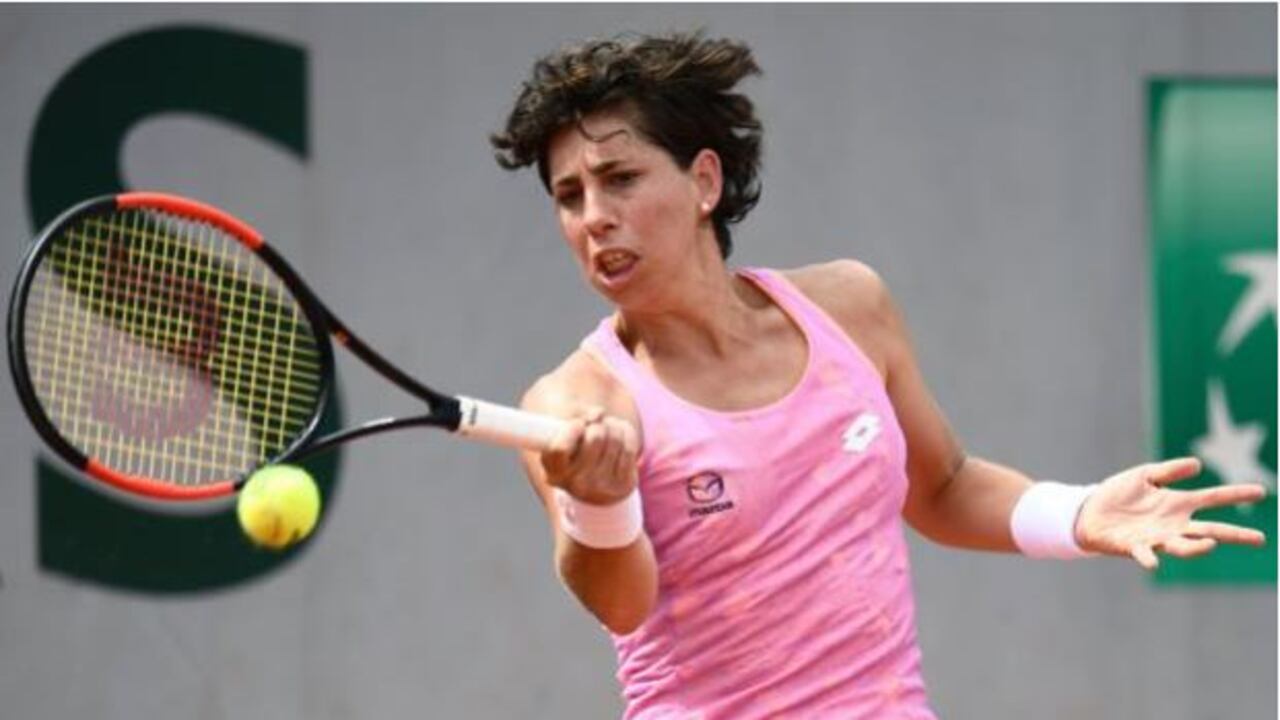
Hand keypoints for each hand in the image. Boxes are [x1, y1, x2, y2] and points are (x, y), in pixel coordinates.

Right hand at [541, 406, 638, 505]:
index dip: (572, 429)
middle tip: (596, 426)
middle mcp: (577, 484)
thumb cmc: (577, 454)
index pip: (561, 448)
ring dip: (613, 426)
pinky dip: (627, 433)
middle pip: (595, 437)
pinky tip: (621, 434)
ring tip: (609, 429)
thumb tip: (598, 414)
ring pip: (615, 439)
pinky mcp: (623, 485)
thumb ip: (579, 420)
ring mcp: (602, 487)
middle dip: (598, 424)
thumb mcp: (568, 438)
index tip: (579, 424)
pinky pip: (630, 448)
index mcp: (555, 474)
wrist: (597, 488)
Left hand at [1075, 457, 1267, 568]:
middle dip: (1234, 534)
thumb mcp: (1144, 475)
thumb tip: (1198, 464)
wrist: (1089, 511)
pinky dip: (1149, 559)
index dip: (1236, 494)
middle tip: (1260, 539)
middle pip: (1210, 529)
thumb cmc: (1119, 494)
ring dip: (1196, 548)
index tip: (1261, 491)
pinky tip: (1153, 563)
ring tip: (1210, 543)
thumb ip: (1169, 471)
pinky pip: (1144, 554)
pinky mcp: (1134, 547)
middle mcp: (1173, 524)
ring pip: (1183, 546)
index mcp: (1178, 504)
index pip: (1213, 498)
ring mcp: (1156, 537)